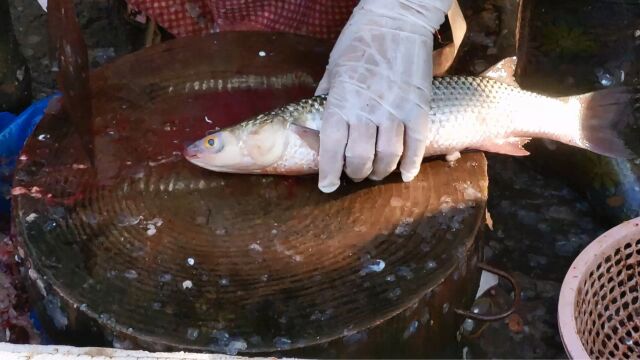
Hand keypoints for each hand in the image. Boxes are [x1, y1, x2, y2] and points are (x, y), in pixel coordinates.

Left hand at [315, 0, 451, 192]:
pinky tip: (405, 174)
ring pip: (387, 156)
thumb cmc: (358, 41)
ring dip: (380, 171)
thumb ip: (325, 98)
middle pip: (359, 159)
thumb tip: (315, 118)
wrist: (396, 18)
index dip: (328, 174)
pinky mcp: (418, 108)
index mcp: (339, 103)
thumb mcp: (332, 69)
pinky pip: (416, 145)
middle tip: (353, 173)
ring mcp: (394, 111)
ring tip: (376, 171)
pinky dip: (411, 164)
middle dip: (354, 173)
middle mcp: (365, 112)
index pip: (330, 150)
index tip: (327, 186)